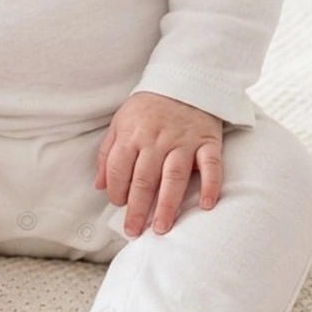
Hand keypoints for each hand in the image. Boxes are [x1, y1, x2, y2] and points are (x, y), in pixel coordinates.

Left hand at [94, 92, 223, 236]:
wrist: (184, 80)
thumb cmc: (149, 107)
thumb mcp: (121, 122)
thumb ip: (108, 154)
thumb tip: (99, 185)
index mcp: (132, 134)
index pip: (120, 169)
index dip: (116, 191)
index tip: (119, 206)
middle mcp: (157, 140)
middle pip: (145, 179)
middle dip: (138, 208)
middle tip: (133, 231)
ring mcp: (184, 142)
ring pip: (174, 177)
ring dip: (167, 205)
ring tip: (161, 228)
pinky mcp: (207, 142)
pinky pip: (212, 165)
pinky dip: (211, 185)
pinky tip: (206, 205)